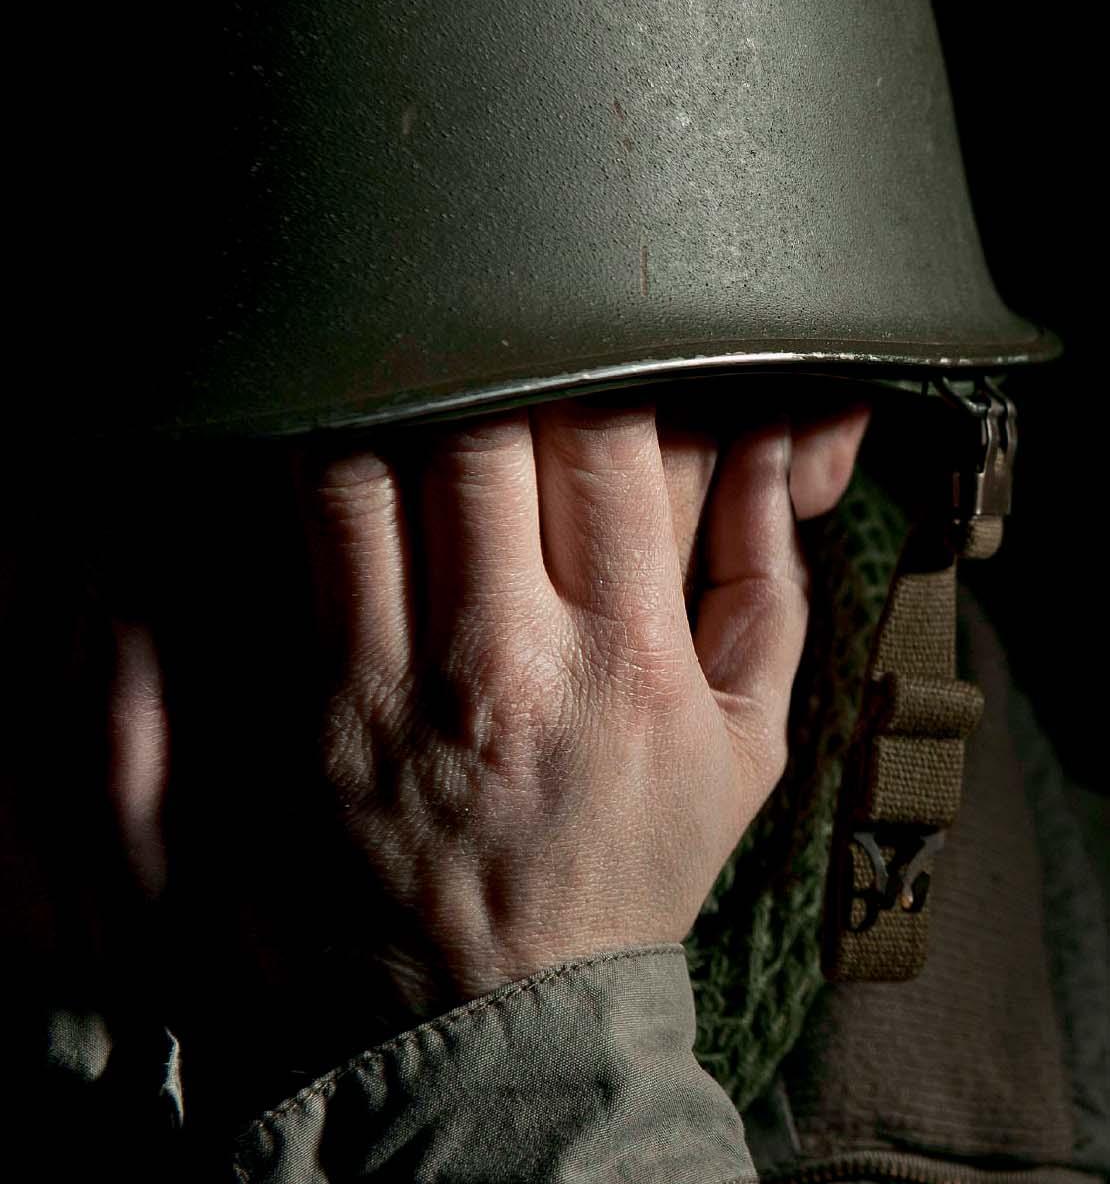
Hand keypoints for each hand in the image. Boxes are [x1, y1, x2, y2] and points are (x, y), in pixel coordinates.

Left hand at [270, 392, 868, 1018]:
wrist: (504, 1013)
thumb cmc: (632, 863)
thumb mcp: (749, 744)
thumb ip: (767, 581)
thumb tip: (768, 448)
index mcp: (629, 654)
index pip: (607, 444)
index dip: (593, 369)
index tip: (580, 351)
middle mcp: (509, 657)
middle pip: (476, 434)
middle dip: (482, 373)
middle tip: (479, 358)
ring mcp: (396, 685)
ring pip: (366, 470)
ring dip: (382, 408)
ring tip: (401, 390)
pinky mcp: (313, 711)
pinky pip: (293, 550)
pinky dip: (308, 477)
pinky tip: (329, 450)